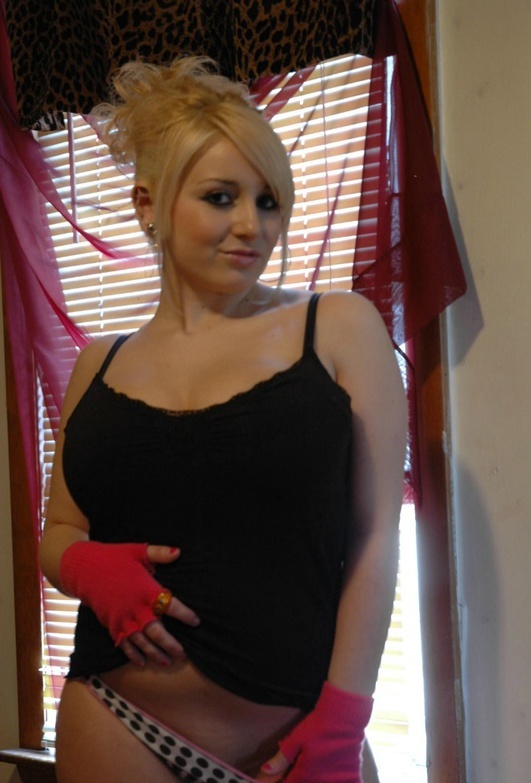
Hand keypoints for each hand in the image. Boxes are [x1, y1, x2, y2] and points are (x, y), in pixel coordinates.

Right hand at [59, 541, 199, 665]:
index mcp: (145, 589)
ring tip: (167, 662)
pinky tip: (142, 662)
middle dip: (170, 644)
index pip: (170, 605)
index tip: (196, 622)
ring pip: (141, 642)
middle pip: (156, 631)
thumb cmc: (115, 558)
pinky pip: (124, 643)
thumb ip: (160, 553)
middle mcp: (135, 607)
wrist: (85, 568)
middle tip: (182, 654)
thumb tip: (179, 552)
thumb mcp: (138, 551)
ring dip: (154, 653)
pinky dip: (132, 654)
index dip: (184, 615)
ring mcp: (122, 618)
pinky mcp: (111, 624)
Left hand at [260, 682, 372, 782]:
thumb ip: (281, 759)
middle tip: (304, 766)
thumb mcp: (296, 739)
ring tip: (315, 769)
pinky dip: (340, 781)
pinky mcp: (352, 775)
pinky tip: (335, 776)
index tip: (285, 775)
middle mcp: (321, 781)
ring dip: (318, 780)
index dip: (286, 780)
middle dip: (302, 780)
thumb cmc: (317, 726)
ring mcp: (338, 780)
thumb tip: (264, 771)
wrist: (344, 716)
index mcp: (305, 775)